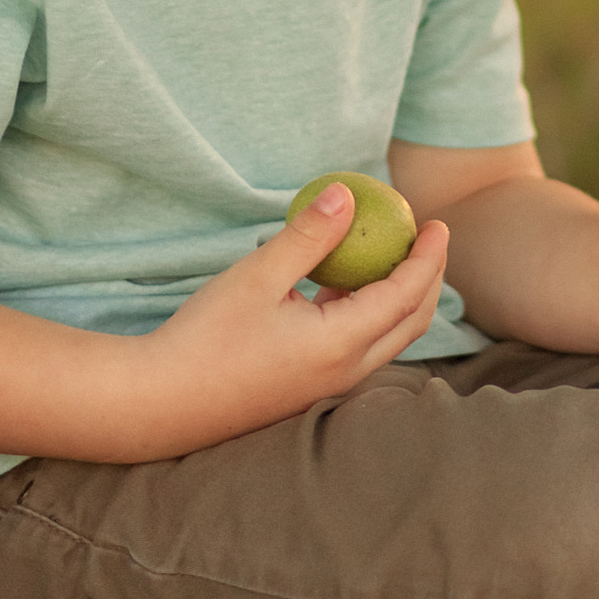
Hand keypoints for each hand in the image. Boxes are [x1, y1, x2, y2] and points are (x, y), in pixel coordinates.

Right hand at [143, 181, 450, 448]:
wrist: (161, 403)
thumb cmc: (206, 337)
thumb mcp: (257, 275)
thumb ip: (308, 236)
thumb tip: (346, 196)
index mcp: (341, 344)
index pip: (406, 294)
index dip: (428, 257)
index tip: (437, 222)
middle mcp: (344, 372)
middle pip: (410, 322)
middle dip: (428, 279)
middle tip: (426, 238)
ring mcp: (326, 386)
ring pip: (386, 339)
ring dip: (400, 298)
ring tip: (391, 255)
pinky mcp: (307, 390)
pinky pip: (357, 349)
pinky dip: (367, 314)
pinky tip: (340, 286)